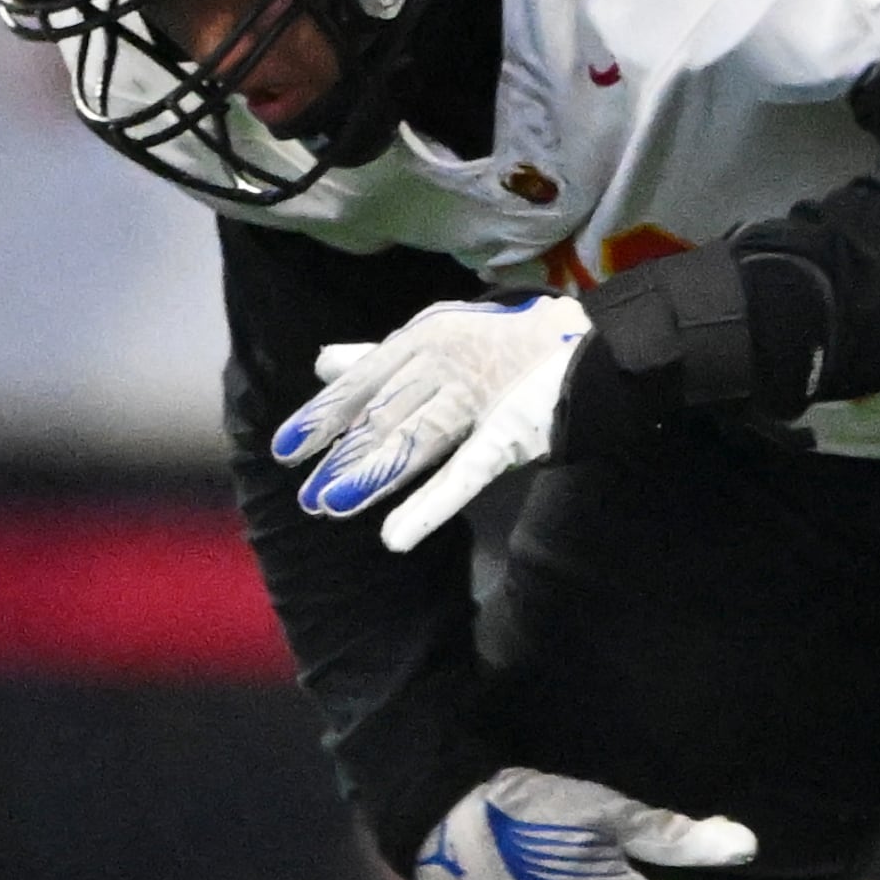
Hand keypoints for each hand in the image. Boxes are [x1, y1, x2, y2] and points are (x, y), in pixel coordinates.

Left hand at [277, 295, 585, 553]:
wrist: (593, 349)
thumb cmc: (511, 345)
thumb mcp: (438, 341)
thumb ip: (380, 358)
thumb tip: (322, 363)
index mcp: (426, 341)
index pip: (363, 384)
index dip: (323, 417)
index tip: (286, 450)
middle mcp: (445, 366)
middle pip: (383, 418)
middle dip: (343, 458)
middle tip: (307, 499)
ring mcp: (478, 400)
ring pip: (413, 443)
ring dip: (371, 478)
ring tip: (332, 508)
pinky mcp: (509, 436)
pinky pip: (465, 473)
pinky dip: (431, 506)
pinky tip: (396, 538)